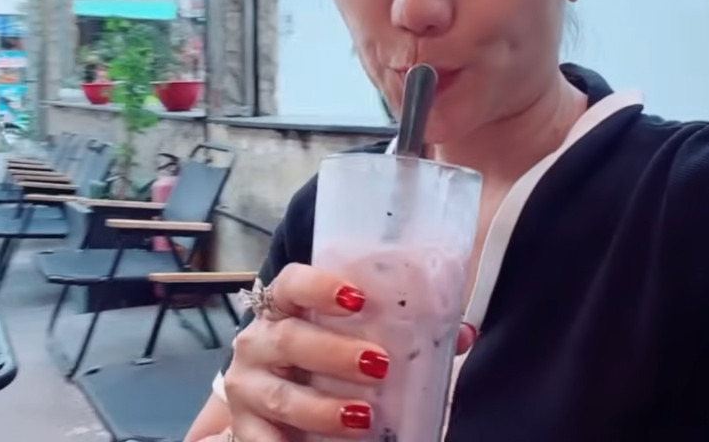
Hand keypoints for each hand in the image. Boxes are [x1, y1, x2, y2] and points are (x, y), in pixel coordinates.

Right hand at [222, 263, 475, 440]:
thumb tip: (463, 333)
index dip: (319, 286)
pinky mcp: (245, 427)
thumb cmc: (317, 365)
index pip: (292, 283)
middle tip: (378, 364)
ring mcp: (246, 385)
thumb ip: (401, 335)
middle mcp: (259, 341)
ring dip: (323, 408)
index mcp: (284, 309)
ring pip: (282, 394)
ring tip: (364, 417)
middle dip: (334, 352)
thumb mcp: (350, 343)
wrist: (269, 409)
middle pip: (291, 338)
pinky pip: (264, 441)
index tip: (357, 298)